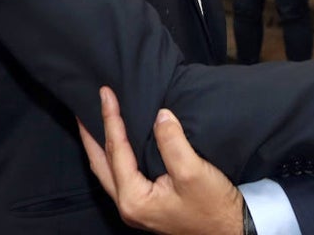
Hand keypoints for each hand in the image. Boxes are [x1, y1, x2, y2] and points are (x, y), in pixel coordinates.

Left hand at [78, 87, 242, 234]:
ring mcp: (137, 206)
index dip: (111, 119)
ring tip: (95, 121)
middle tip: (84, 107)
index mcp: (134, 198)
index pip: (116, 151)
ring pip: (109, 170)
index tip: (106, 93)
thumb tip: (160, 115)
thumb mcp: (193, 172)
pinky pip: (122, 174)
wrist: (229, 231)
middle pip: (101, 163)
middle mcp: (129, 204)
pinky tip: (121, 142)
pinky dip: (116, 155)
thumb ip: (172, 142)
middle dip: (91, 135)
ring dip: (101, 145)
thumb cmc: (212, 207)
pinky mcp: (148, 203)